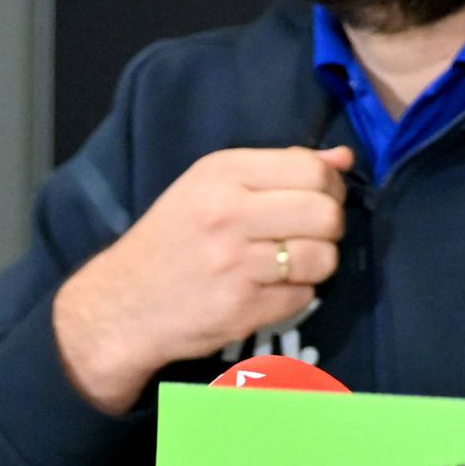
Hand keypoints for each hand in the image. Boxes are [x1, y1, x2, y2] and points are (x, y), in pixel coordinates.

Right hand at [50, 146, 353, 414]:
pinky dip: (294, 296)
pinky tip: (265, 290)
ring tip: (285, 264)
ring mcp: (235, 262)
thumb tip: (344, 158)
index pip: (311, 170)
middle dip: (329, 227)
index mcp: (220, 173)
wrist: (120, 304)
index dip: (329, 187)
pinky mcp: (242, 306)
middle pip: (326, 213)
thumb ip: (280, 169)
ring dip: (316, 264)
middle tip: (306, 235)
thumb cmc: (173, 239)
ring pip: (324, 258)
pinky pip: (304, 296)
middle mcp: (227, 213)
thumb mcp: (212, 187)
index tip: (317, 199)